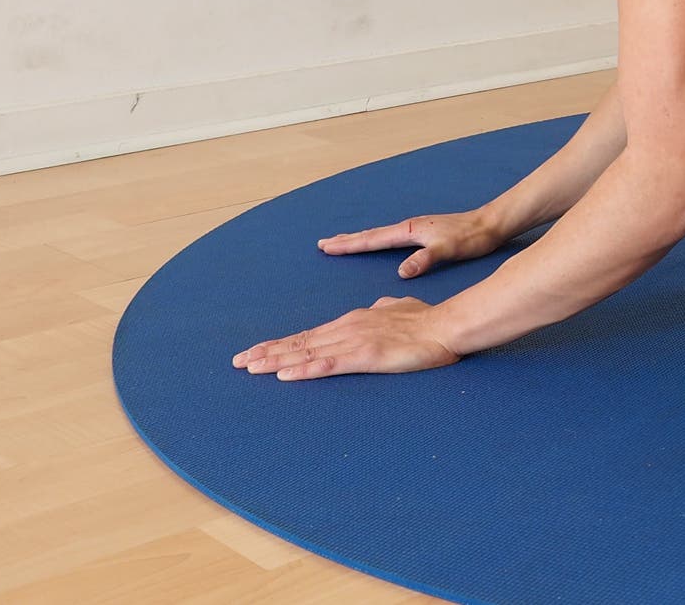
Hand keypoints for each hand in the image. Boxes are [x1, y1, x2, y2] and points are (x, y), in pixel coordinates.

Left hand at [232, 296, 461, 380]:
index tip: (260, 350)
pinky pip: (328, 365)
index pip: (311, 334)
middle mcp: (347, 328)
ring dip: (276, 361)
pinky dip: (303, 370)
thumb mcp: (398, 309)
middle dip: (268, 352)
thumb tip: (375, 309)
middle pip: (300, 342)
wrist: (445, 325)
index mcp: (354, 320)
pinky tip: (284, 375)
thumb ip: (382, 310)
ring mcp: (354, 342)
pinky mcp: (365, 356)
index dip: (283, 343)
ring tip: (250, 367)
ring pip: (307, 352)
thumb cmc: (426, 319)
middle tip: (239, 362)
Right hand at [317, 209, 508, 279]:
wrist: (490, 224)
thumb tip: (402, 272)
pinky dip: (376, 240)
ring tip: (342, 242)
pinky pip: (390, 237)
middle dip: (346, 240)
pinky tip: (377, 243)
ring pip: (379, 235)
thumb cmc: (471, 238)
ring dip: (359, 239)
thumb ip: (425, 259)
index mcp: (409, 231)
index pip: (372, 239)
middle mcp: (409, 228)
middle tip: (323, 244)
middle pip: (370, 234)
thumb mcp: (448, 250)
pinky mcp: (423, 233)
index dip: (349, 244)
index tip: (327, 246)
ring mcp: (415, 229)